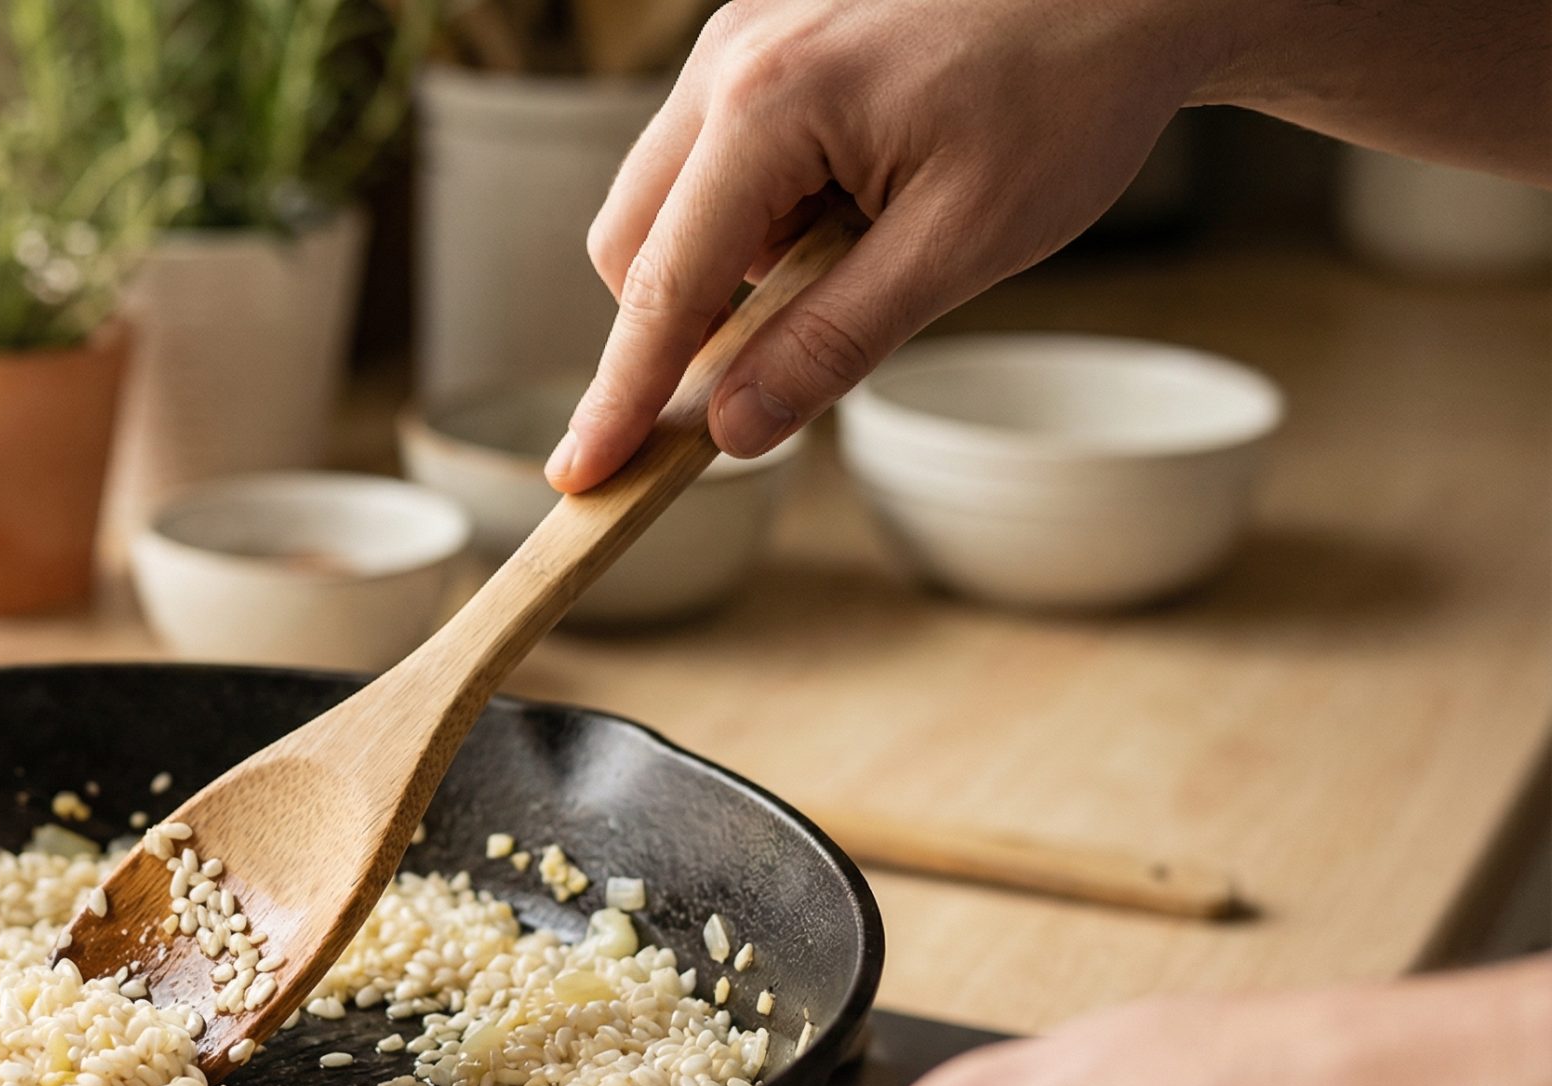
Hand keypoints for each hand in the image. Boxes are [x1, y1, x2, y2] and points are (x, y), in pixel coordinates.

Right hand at [546, 0, 1216, 488]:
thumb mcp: (965, 241)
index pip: (663, 289)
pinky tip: (856, 197)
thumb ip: (836, 340)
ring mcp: (738, 37)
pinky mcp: (762, 35)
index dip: (622, 396)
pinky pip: (713, 153)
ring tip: (859, 244)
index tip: (583, 477)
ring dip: (728, 262)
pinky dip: (757, 208)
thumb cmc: (1067, 92)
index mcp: (768, 105)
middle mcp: (726, 59)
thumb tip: (734, 428)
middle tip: (789, 351)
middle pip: (632, 241)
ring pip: (666, 199)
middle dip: (681, 321)